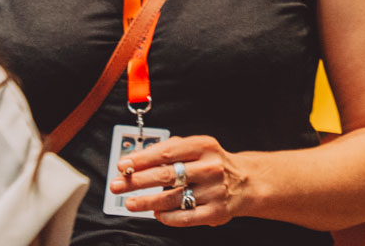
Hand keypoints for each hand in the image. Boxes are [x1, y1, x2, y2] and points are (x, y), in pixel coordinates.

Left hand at [112, 134, 251, 226]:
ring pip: (172, 199)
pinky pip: (184, 217)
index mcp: (204, 147)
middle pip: (166, 175)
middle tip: (117, 186)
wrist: (246, 182)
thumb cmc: (214, 163)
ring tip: (130, 203)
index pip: (167, 153)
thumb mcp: (198, 148)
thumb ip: (171, 150)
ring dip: (146, 202)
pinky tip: (156, 214)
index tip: (123, 165)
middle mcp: (210, 168)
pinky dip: (166, 217)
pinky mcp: (215, 211)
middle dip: (137, 181)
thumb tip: (137, 158)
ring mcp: (213, 191)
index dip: (141, 159)